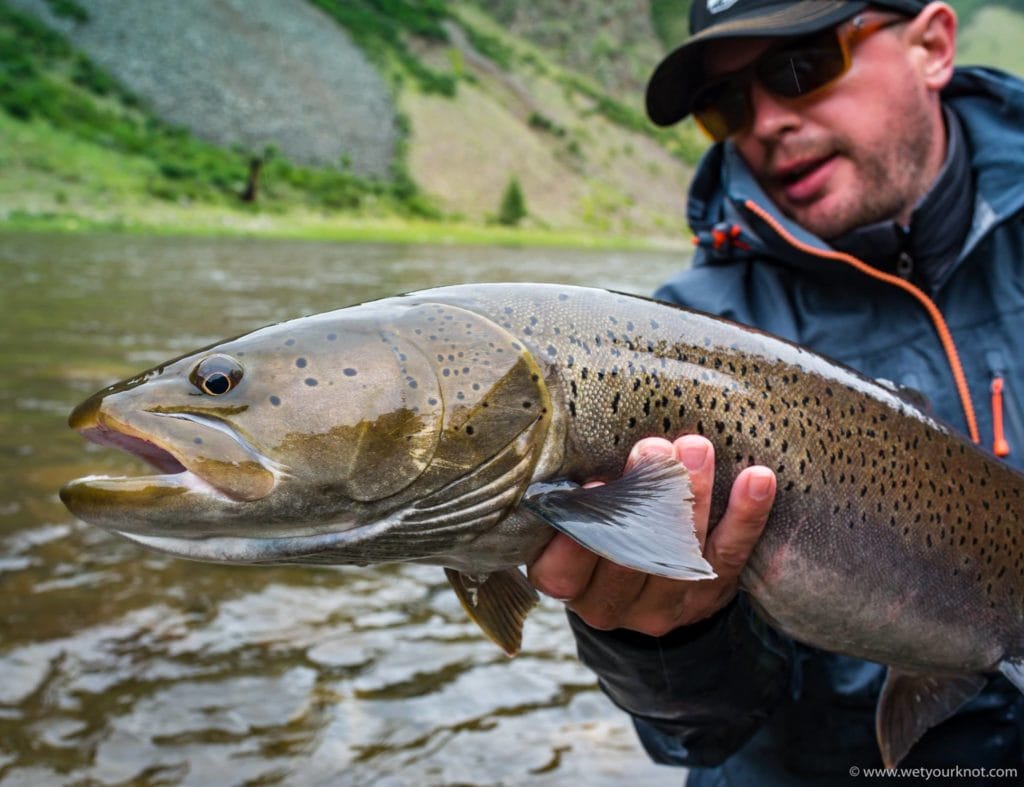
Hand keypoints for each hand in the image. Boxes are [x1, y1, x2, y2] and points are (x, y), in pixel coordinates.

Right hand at [526, 435, 775, 635]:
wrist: (640, 585)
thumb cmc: (592, 528)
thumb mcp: (569, 519)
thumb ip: (569, 496)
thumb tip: (576, 438)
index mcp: (566, 584)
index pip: (565, 569)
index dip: (579, 530)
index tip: (594, 484)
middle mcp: (609, 605)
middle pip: (629, 558)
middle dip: (645, 499)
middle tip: (653, 449)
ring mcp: (663, 608)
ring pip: (681, 556)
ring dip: (694, 497)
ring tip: (696, 448)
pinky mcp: (708, 596)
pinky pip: (729, 556)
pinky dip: (746, 516)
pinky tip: (757, 479)